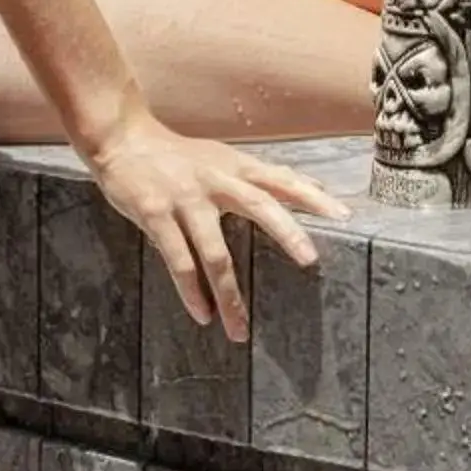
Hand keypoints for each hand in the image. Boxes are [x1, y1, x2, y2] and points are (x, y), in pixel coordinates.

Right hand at [85, 115, 350, 338]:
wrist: (124, 140)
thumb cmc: (181, 156)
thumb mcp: (226, 158)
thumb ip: (265, 175)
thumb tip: (314, 185)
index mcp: (237, 167)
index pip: (284, 179)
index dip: (314, 195)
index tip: (346, 215)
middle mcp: (217, 180)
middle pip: (260, 205)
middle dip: (286, 232)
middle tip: (311, 261)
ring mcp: (186, 198)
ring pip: (215, 252)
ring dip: (229, 294)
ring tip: (240, 330)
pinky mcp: (156, 214)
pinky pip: (178, 261)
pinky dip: (191, 292)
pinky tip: (202, 314)